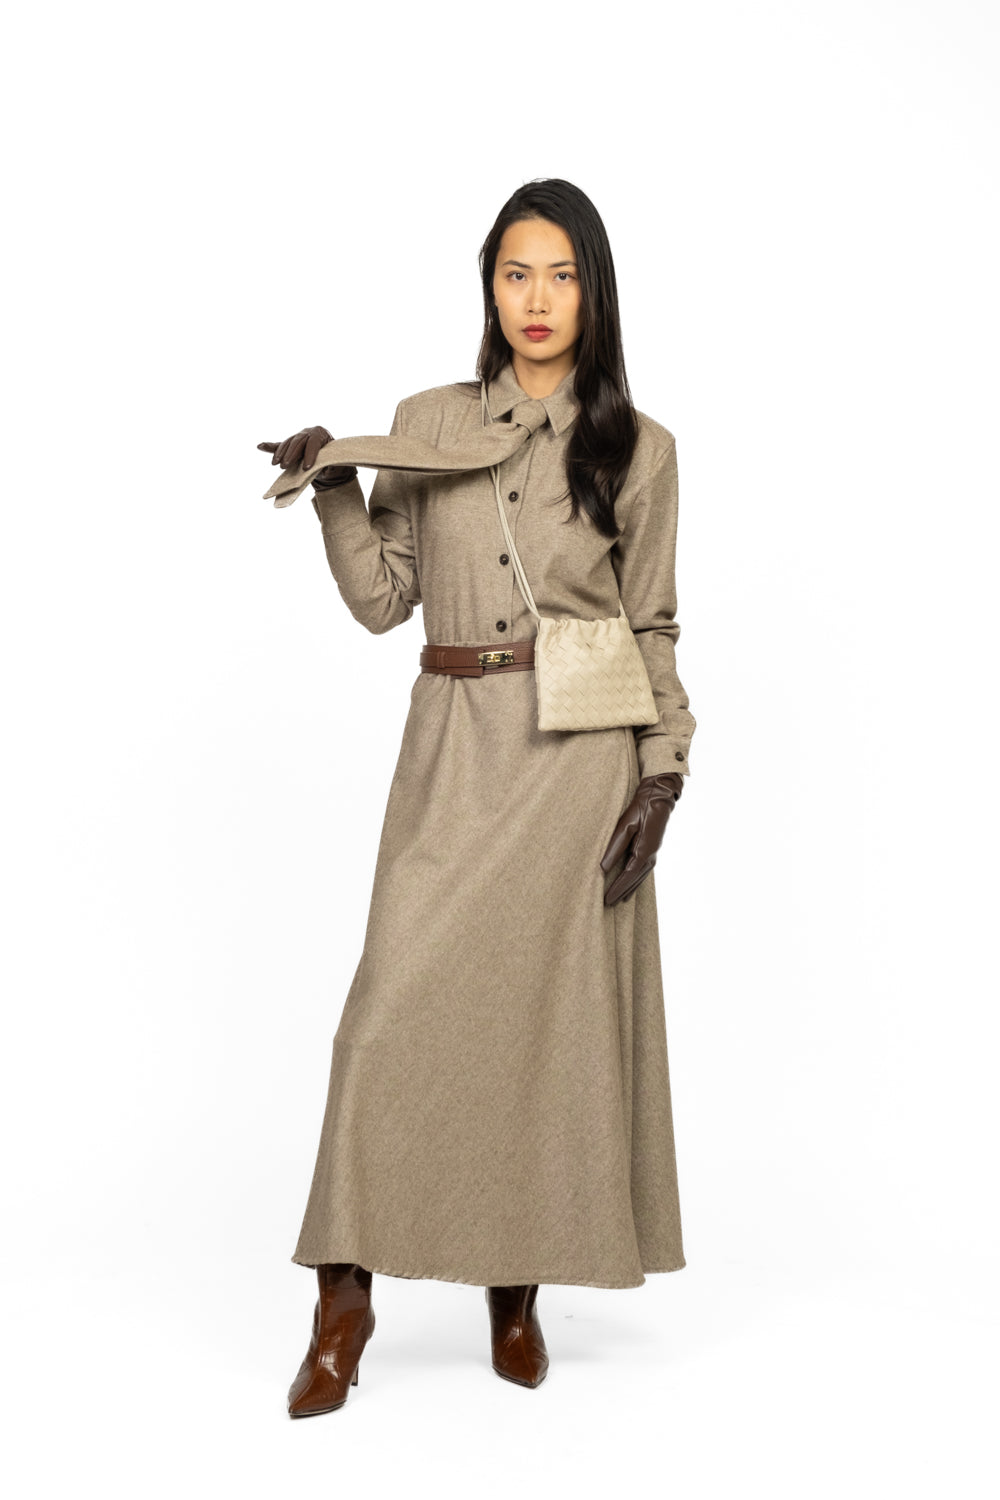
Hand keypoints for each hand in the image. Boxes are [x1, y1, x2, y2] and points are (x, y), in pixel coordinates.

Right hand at [257, 424, 332, 470]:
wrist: (331, 463)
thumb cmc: (335, 463)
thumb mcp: (337, 465)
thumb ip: (331, 465)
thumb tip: (325, 468)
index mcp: (321, 435)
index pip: (314, 443)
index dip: (310, 454)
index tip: (306, 468)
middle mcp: (308, 433)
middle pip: (298, 442)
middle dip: (291, 454)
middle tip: (285, 466)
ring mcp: (298, 438)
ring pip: (288, 444)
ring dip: (280, 453)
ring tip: (276, 463)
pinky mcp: (290, 446)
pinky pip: (279, 446)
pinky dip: (269, 447)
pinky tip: (260, 446)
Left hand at [600, 772, 683, 905]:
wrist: (660, 795)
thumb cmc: (641, 807)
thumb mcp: (625, 825)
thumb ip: (614, 846)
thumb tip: (603, 867)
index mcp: (644, 851)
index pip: (627, 876)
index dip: (616, 889)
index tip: (606, 900)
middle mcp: (651, 855)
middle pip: (634, 879)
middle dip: (621, 892)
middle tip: (609, 904)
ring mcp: (653, 852)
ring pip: (640, 876)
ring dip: (630, 888)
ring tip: (620, 899)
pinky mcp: (652, 847)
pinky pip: (643, 869)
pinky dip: (636, 879)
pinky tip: (632, 882)